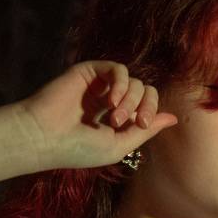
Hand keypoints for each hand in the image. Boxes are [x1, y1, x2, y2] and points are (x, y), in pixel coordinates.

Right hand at [18, 61, 178, 171]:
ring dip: (129, 100)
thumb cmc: (78, 148)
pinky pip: (118, 69)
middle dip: (143, 106)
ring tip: (113, 117)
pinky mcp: (89, 72)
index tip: (142, 124)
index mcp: (119, 119)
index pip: (148, 105)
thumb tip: (173, 117)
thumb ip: (145, 131)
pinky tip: (110, 100)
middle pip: (145, 91)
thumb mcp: (119, 146)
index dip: (151, 111)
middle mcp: (111, 100)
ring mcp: (100, 85)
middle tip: (126, 122)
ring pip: (135, 81)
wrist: (44, 137)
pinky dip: (121, 83)